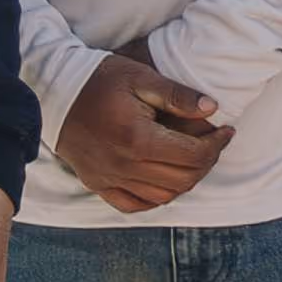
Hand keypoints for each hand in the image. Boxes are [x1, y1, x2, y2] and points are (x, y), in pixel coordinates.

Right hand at [57, 49, 232, 213]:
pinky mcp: (96, 183)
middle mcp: (123, 165)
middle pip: (183, 180)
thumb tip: (213, 109)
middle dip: (207, 163)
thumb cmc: (100, 79)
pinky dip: (155, 198)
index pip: (193, 156)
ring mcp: (107, 178)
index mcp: (138, 139)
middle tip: (213, 144)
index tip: (226, 130)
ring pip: (162, 197)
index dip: (217, 145)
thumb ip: (178, 95)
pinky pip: (132, 205)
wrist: (55, 90)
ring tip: (192, 159)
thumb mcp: (141, 77)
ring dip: (185, 182)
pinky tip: (164, 179)